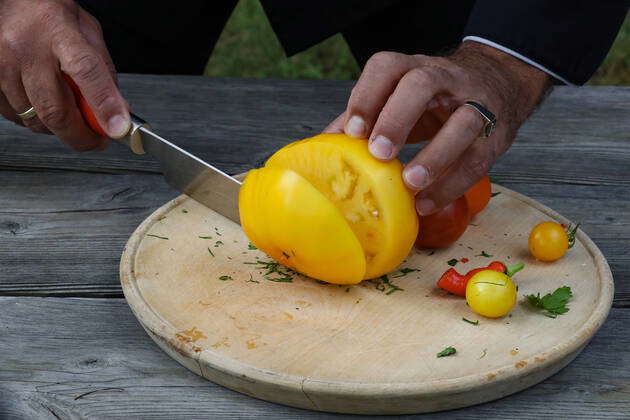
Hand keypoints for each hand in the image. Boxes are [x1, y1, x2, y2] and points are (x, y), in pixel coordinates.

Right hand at [0, 0, 128, 150]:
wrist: (16, 1)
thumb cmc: (52, 15)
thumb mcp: (89, 34)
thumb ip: (103, 72)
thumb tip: (115, 111)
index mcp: (59, 31)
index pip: (86, 72)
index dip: (104, 105)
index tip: (117, 128)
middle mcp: (26, 48)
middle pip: (55, 110)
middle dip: (81, 136)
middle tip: (96, 139)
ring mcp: (3, 64)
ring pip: (35, 119)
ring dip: (58, 127)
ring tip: (69, 111)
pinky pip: (15, 116)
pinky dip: (35, 119)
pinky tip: (43, 103)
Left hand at [325, 42, 549, 214]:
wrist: (497, 84)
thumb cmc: (433, 99)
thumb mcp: (399, 98)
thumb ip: (365, 117)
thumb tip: (323, 146)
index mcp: (412, 68)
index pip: (387, 68)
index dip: (367, 96)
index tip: (352, 132)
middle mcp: (444, 78)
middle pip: (422, 84)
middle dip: (397, 118)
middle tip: (379, 153)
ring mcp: (475, 102)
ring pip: (463, 121)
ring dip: (435, 155)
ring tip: (410, 184)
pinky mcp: (496, 133)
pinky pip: (478, 158)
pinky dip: (452, 184)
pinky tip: (428, 203)